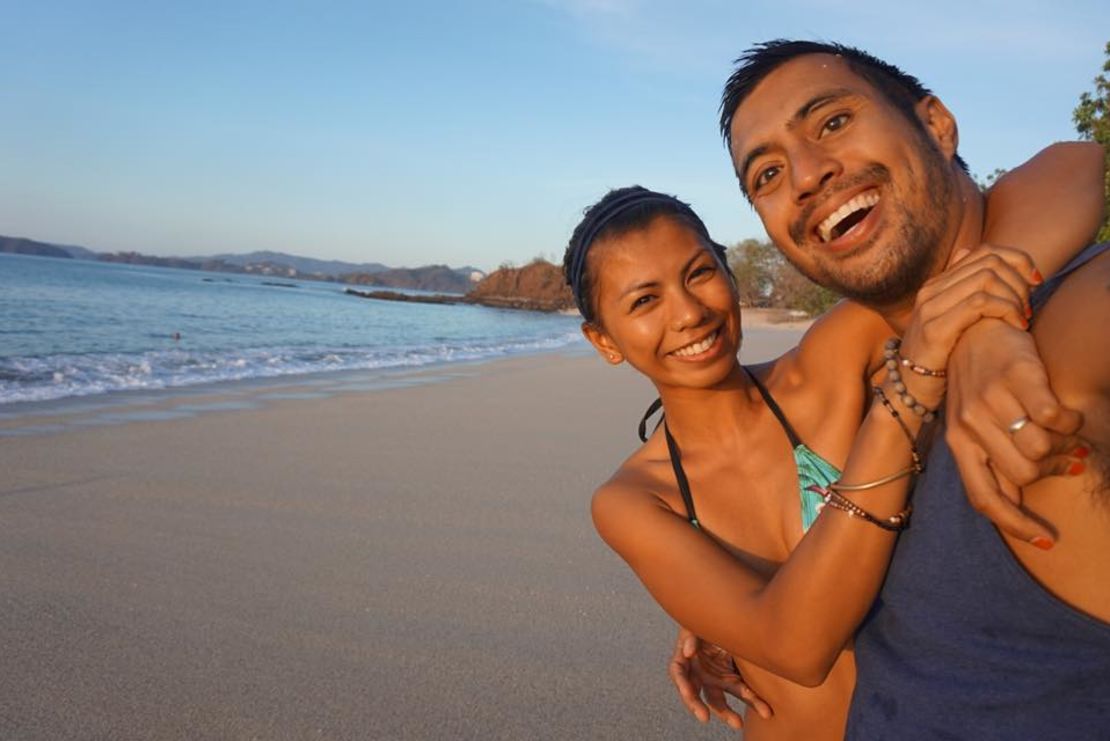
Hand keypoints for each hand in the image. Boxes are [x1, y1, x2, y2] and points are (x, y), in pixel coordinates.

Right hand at [668, 626, 771, 729]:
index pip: (679, 677)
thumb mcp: (695, 624)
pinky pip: (742, 690)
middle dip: (709, 709)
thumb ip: (690, 637)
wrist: (726, 616)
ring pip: (723, 699)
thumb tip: (687, 653)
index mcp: (685, 661)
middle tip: (718, 720)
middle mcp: (700, 675)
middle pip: (701, 697)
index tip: (695, 704)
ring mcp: (717, 678)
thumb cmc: (705, 619)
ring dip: (732, 712)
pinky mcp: (733, 677)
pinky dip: (752, 697)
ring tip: (743, 722)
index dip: (685, 691)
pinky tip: (763, 706)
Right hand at [898, 244, 1037, 410]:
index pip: (986, 251)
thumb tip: (974, 259)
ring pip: (987, 278)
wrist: (907, 391)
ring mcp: (930, 308)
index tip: (1035, 283)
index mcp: (937, 284)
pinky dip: (1006, 310)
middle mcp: (931, 290)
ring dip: (1015, 297)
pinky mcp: (935, 328)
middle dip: (1019, 281)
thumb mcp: (954, 322)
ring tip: (1023, 318)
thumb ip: (967, 294)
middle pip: (990, 261)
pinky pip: (980, 303)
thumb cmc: (939, 360)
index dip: (1018, 260)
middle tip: (1029, 307)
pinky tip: (1017, 326)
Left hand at [945, 318, 1086, 546]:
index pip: (984, 498)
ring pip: (1041, 448)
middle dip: (1052, 472)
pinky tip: (1068, 416)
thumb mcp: (974, 426)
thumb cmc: (979, 384)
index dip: (1016, 525)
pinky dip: (1069, 423)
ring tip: (1066, 434)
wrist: (975, 328)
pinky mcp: (1016, 376)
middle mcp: (969, 425)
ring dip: (1064, 447)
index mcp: (957, 444)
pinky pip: (1054, 417)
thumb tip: (1019, 501)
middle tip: (1066, 458)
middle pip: (1024, 475)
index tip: (1046, 539)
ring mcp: (990, 400)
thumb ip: (994, 461)